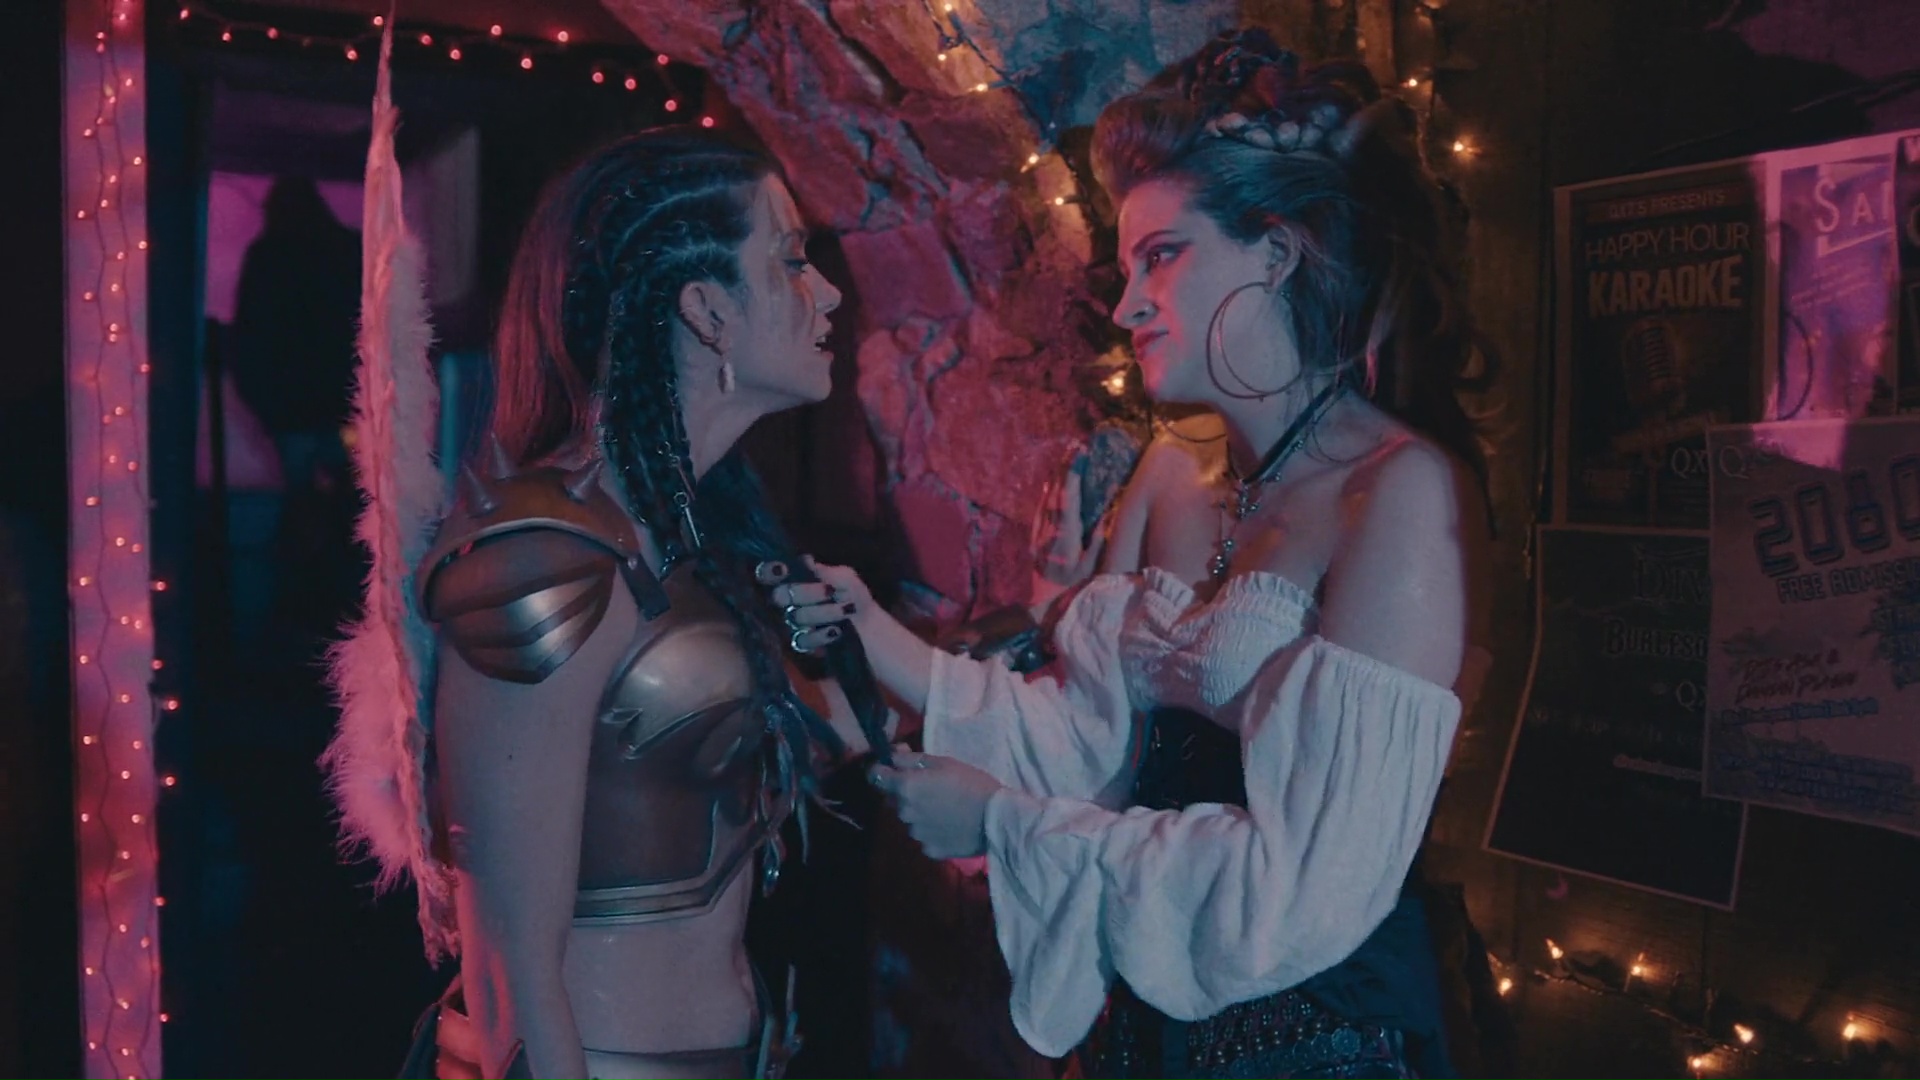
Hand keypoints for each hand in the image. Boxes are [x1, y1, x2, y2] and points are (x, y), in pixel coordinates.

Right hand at [757, 556, 872, 653]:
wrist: (875, 638)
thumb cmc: (858, 603)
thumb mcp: (849, 581)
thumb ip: (827, 572)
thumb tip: (804, 560)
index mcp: (801, 581)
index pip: (771, 574)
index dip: (770, 571)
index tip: (782, 570)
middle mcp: (792, 603)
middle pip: (780, 596)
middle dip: (805, 592)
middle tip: (829, 592)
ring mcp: (796, 626)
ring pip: (794, 617)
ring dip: (821, 613)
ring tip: (845, 612)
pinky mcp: (803, 649)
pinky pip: (801, 641)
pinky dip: (820, 635)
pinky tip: (835, 632)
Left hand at [869, 748, 999, 859]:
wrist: (996, 819)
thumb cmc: (971, 783)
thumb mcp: (942, 762)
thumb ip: (910, 759)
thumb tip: (892, 755)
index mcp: (905, 787)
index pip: (875, 776)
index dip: (881, 769)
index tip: (892, 767)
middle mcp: (903, 812)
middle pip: (894, 799)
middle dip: (905, 792)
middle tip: (930, 788)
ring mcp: (915, 834)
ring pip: (910, 819)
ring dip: (919, 812)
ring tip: (945, 809)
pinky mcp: (929, 849)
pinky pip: (924, 837)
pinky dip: (932, 831)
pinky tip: (950, 826)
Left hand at [1031, 448, 1107, 589]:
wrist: (1042, 601)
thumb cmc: (1072, 586)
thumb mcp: (1090, 567)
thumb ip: (1097, 541)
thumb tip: (1105, 514)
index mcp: (1066, 534)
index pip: (1069, 497)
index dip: (1073, 475)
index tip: (1079, 456)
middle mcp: (1050, 528)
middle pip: (1057, 492)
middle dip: (1065, 468)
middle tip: (1073, 447)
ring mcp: (1040, 531)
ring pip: (1047, 498)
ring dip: (1055, 476)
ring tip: (1064, 458)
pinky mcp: (1035, 536)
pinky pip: (1040, 509)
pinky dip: (1045, 494)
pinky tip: (1049, 483)